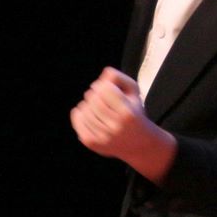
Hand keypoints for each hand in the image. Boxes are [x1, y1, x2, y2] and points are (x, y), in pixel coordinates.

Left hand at [70, 67, 176, 184]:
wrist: (138, 144)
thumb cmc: (134, 114)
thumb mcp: (134, 93)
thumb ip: (120, 78)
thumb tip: (105, 72)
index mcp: (128, 113)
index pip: (105, 89)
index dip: (103, 84)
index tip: (106, 87)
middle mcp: (115, 127)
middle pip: (94, 99)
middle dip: (94, 93)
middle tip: (99, 95)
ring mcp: (103, 137)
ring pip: (84, 109)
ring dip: (87, 103)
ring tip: (95, 105)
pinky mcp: (92, 143)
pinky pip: (78, 121)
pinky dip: (79, 113)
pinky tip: (86, 112)